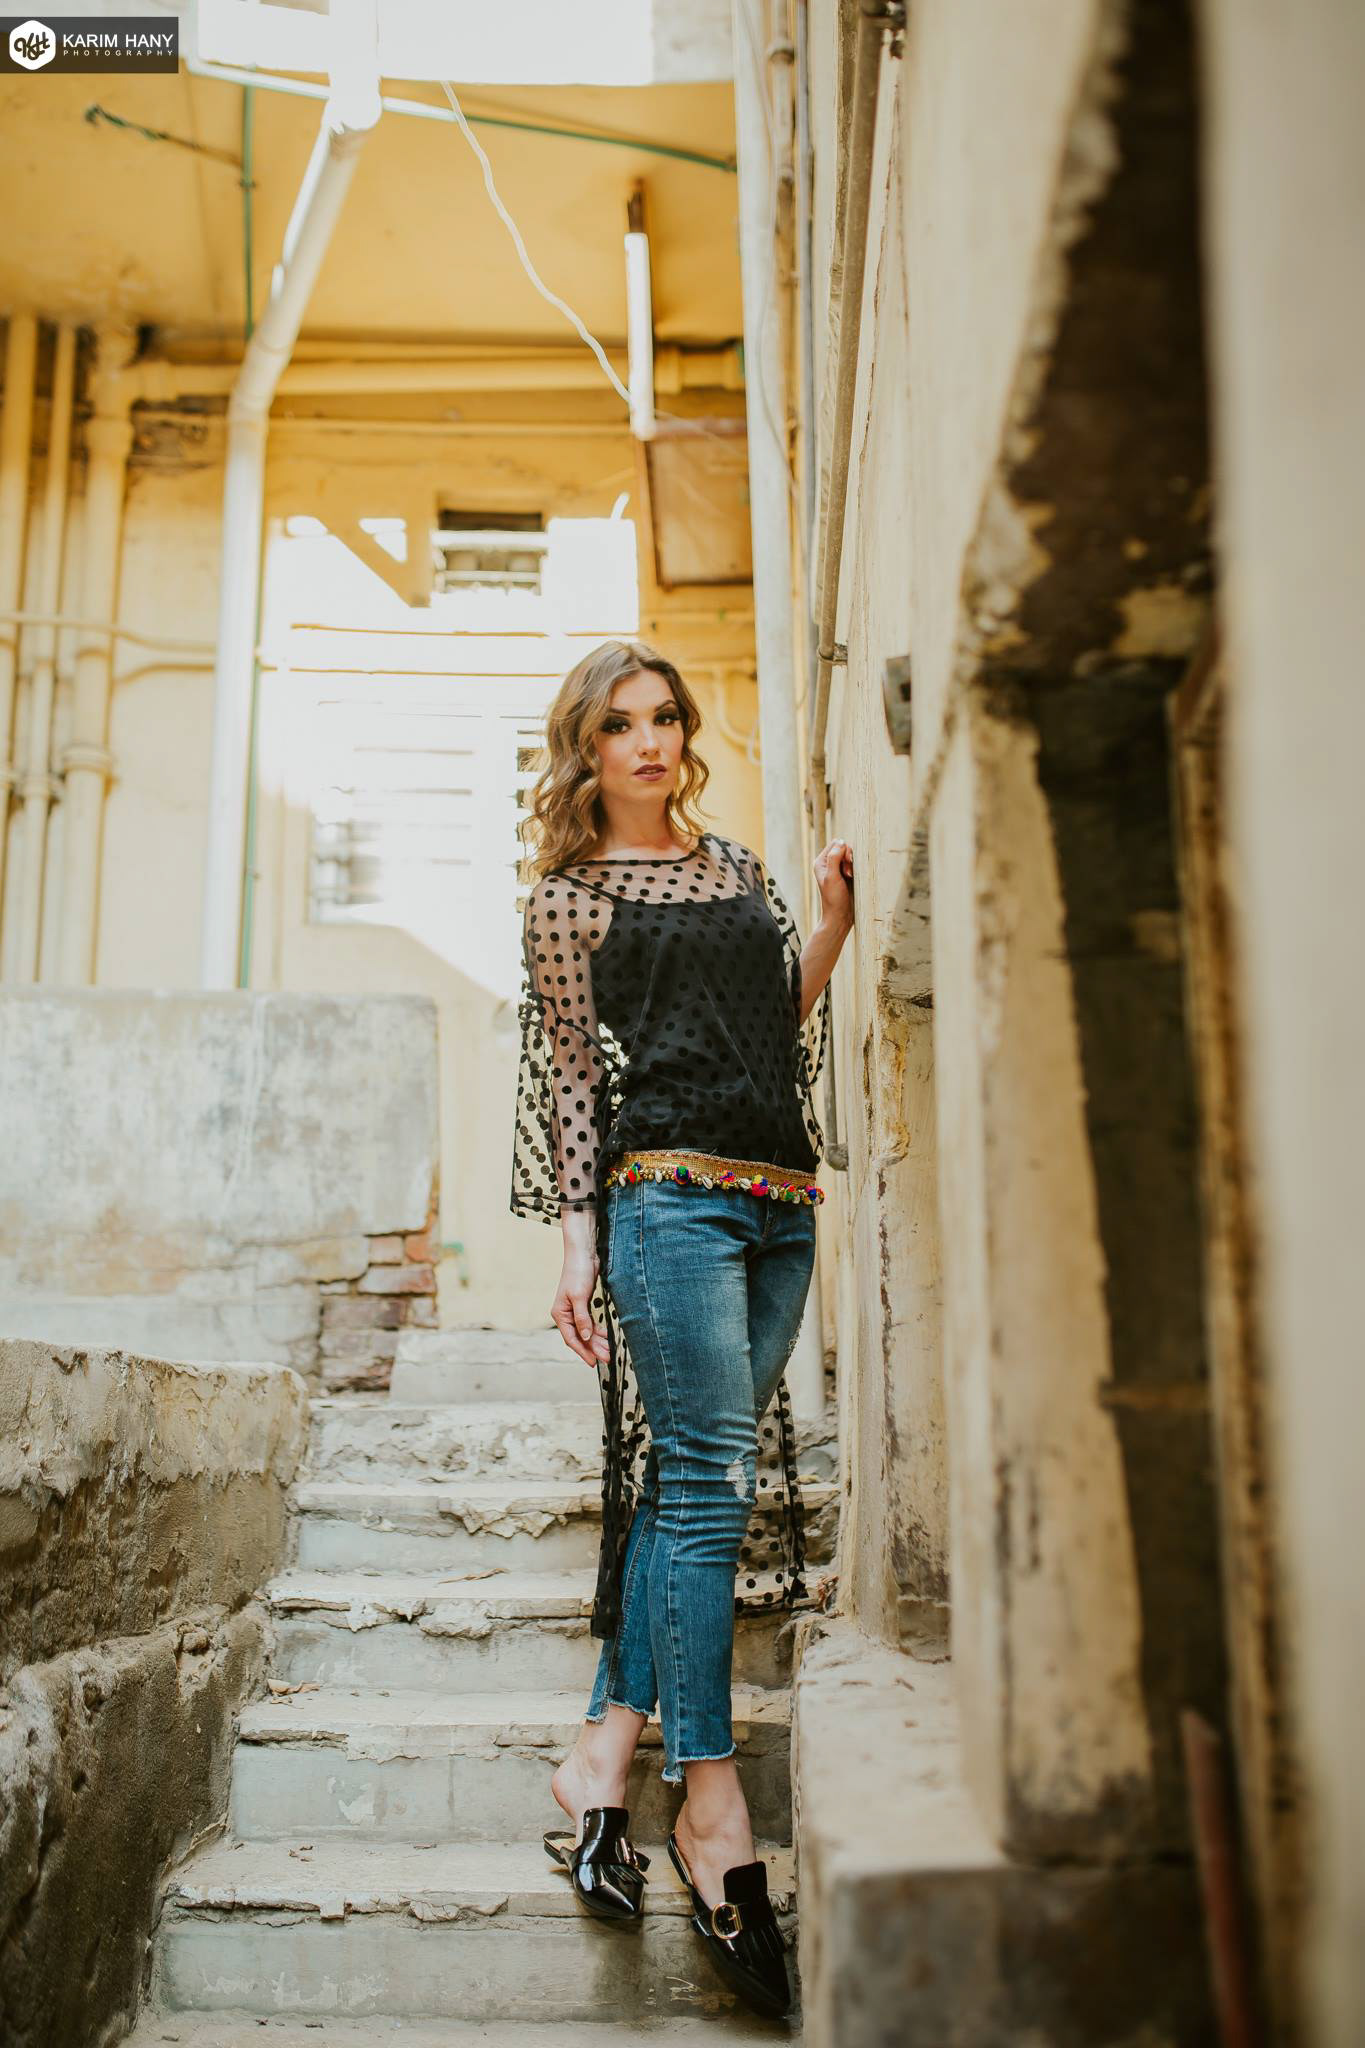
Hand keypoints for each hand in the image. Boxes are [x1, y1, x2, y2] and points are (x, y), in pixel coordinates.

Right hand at [552, 1250, 609, 1366]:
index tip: (593, 1362)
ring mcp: (575, 1309)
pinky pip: (590, 1322)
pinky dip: (598, 1330)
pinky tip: (606, 1337)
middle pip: (580, 1337)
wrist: (583, 1254)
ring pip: (586, 1331)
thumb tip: (586, 1337)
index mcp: (560, 1314)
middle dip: (593, 1348)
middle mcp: (566, 1314)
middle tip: (607, 1359)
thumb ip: (582, 1318)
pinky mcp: (584, 1304)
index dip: (583, 1351)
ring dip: (597, 1341)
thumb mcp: (580, 1297)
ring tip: (608, 1351)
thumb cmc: (577, 1272)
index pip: (571, 1338)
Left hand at [813, 837, 853, 930]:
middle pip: (844, 848)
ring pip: (851, 856)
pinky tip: (855, 879)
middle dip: (849, 858)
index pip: (836, 843)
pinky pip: (856, 864)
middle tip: (848, 873)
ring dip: (854, 865)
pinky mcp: (847, 875)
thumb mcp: (832, 877)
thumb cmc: (833, 899)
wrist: (840, 916)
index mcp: (821, 862)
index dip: (843, 850)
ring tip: (850, 877)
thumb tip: (841, 842)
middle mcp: (829, 864)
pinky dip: (858, 869)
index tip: (845, 863)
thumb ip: (834, 859)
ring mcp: (839, 869)